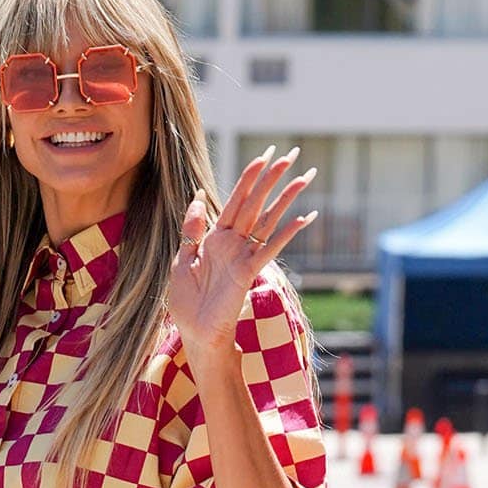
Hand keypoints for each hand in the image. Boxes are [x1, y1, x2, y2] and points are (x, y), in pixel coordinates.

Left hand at [167, 147, 316, 362]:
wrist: (195, 333)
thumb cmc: (187, 303)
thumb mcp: (182, 259)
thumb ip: (192, 228)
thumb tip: (200, 195)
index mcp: (216, 237)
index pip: (236, 200)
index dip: (249, 177)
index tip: (264, 156)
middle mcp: (233, 243)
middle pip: (256, 203)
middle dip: (272, 178)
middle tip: (291, 154)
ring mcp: (243, 256)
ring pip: (268, 220)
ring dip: (286, 198)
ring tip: (305, 177)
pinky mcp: (248, 272)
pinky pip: (269, 248)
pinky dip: (286, 233)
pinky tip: (304, 218)